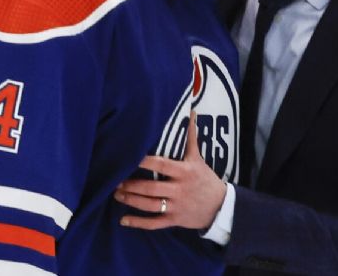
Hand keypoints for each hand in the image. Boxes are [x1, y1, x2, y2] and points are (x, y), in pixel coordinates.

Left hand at [115, 111, 226, 230]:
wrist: (221, 207)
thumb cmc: (206, 179)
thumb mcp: (199, 158)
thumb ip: (191, 138)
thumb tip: (191, 113)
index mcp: (184, 172)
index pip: (161, 165)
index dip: (144, 162)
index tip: (129, 158)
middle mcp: (179, 189)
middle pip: (151, 188)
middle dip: (132, 186)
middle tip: (116, 181)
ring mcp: (176, 206)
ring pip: (150, 205)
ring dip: (132, 201)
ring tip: (117, 195)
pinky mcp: (174, 220)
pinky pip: (154, 223)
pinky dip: (138, 223)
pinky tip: (124, 220)